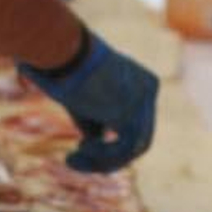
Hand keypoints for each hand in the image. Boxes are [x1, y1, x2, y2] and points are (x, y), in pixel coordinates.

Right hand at [18, 29, 157, 173]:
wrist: (61, 50)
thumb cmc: (64, 67)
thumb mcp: (84, 97)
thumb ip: (97, 118)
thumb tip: (97, 141)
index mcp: (144, 81)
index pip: (136, 123)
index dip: (113, 142)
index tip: (82, 145)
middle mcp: (150, 90)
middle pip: (140, 138)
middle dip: (109, 156)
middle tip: (76, 156)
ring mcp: (143, 102)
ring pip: (132, 149)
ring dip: (100, 161)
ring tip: (71, 159)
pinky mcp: (128, 115)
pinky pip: (121, 151)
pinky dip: (99, 158)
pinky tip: (77, 151)